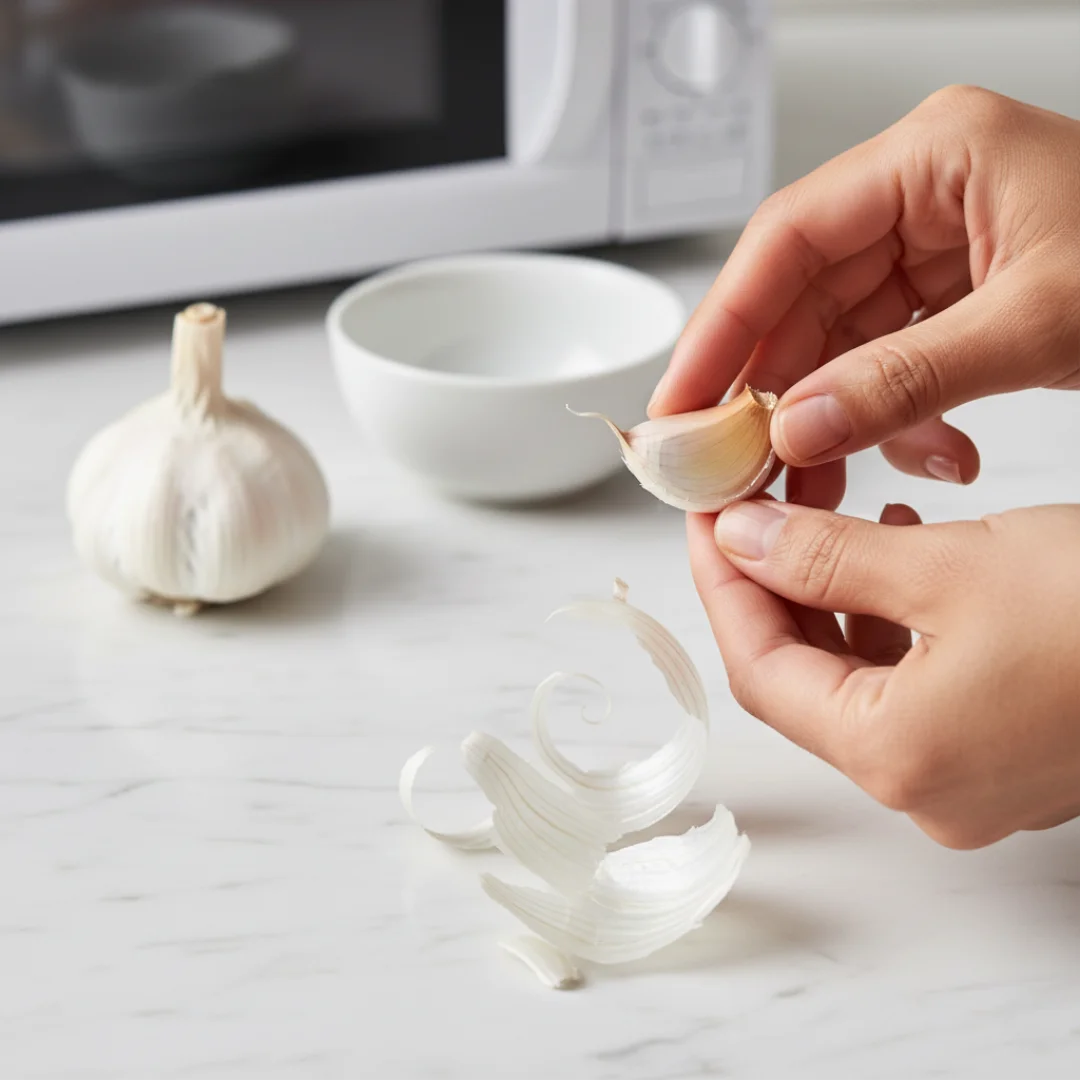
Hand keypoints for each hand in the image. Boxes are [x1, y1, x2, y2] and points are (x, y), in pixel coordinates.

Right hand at [651, 86, 1079, 509]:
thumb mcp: (1036, 323)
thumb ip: (903, 380)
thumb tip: (799, 428)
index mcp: (934, 158)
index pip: (785, 239)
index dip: (721, 324)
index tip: (682, 399)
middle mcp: (922, 196)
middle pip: (801, 296)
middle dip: (773, 388)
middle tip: (735, 460)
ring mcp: (938, 246)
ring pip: (840, 339)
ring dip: (833, 417)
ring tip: (822, 481)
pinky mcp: (956, 295)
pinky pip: (890, 361)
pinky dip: (893, 419)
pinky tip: (924, 458)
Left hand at [689, 500, 1079, 848]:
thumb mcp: (950, 568)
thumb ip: (825, 558)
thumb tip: (743, 541)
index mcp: (898, 758)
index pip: (762, 672)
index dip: (724, 587)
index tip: (710, 522)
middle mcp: (931, 791)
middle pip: (806, 681)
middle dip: (775, 586)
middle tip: (760, 508)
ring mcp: (976, 781)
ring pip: (862, 682)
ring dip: (836, 597)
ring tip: (834, 519)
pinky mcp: (1012, 753)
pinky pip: (918, 690)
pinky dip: (895, 623)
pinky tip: (902, 558)